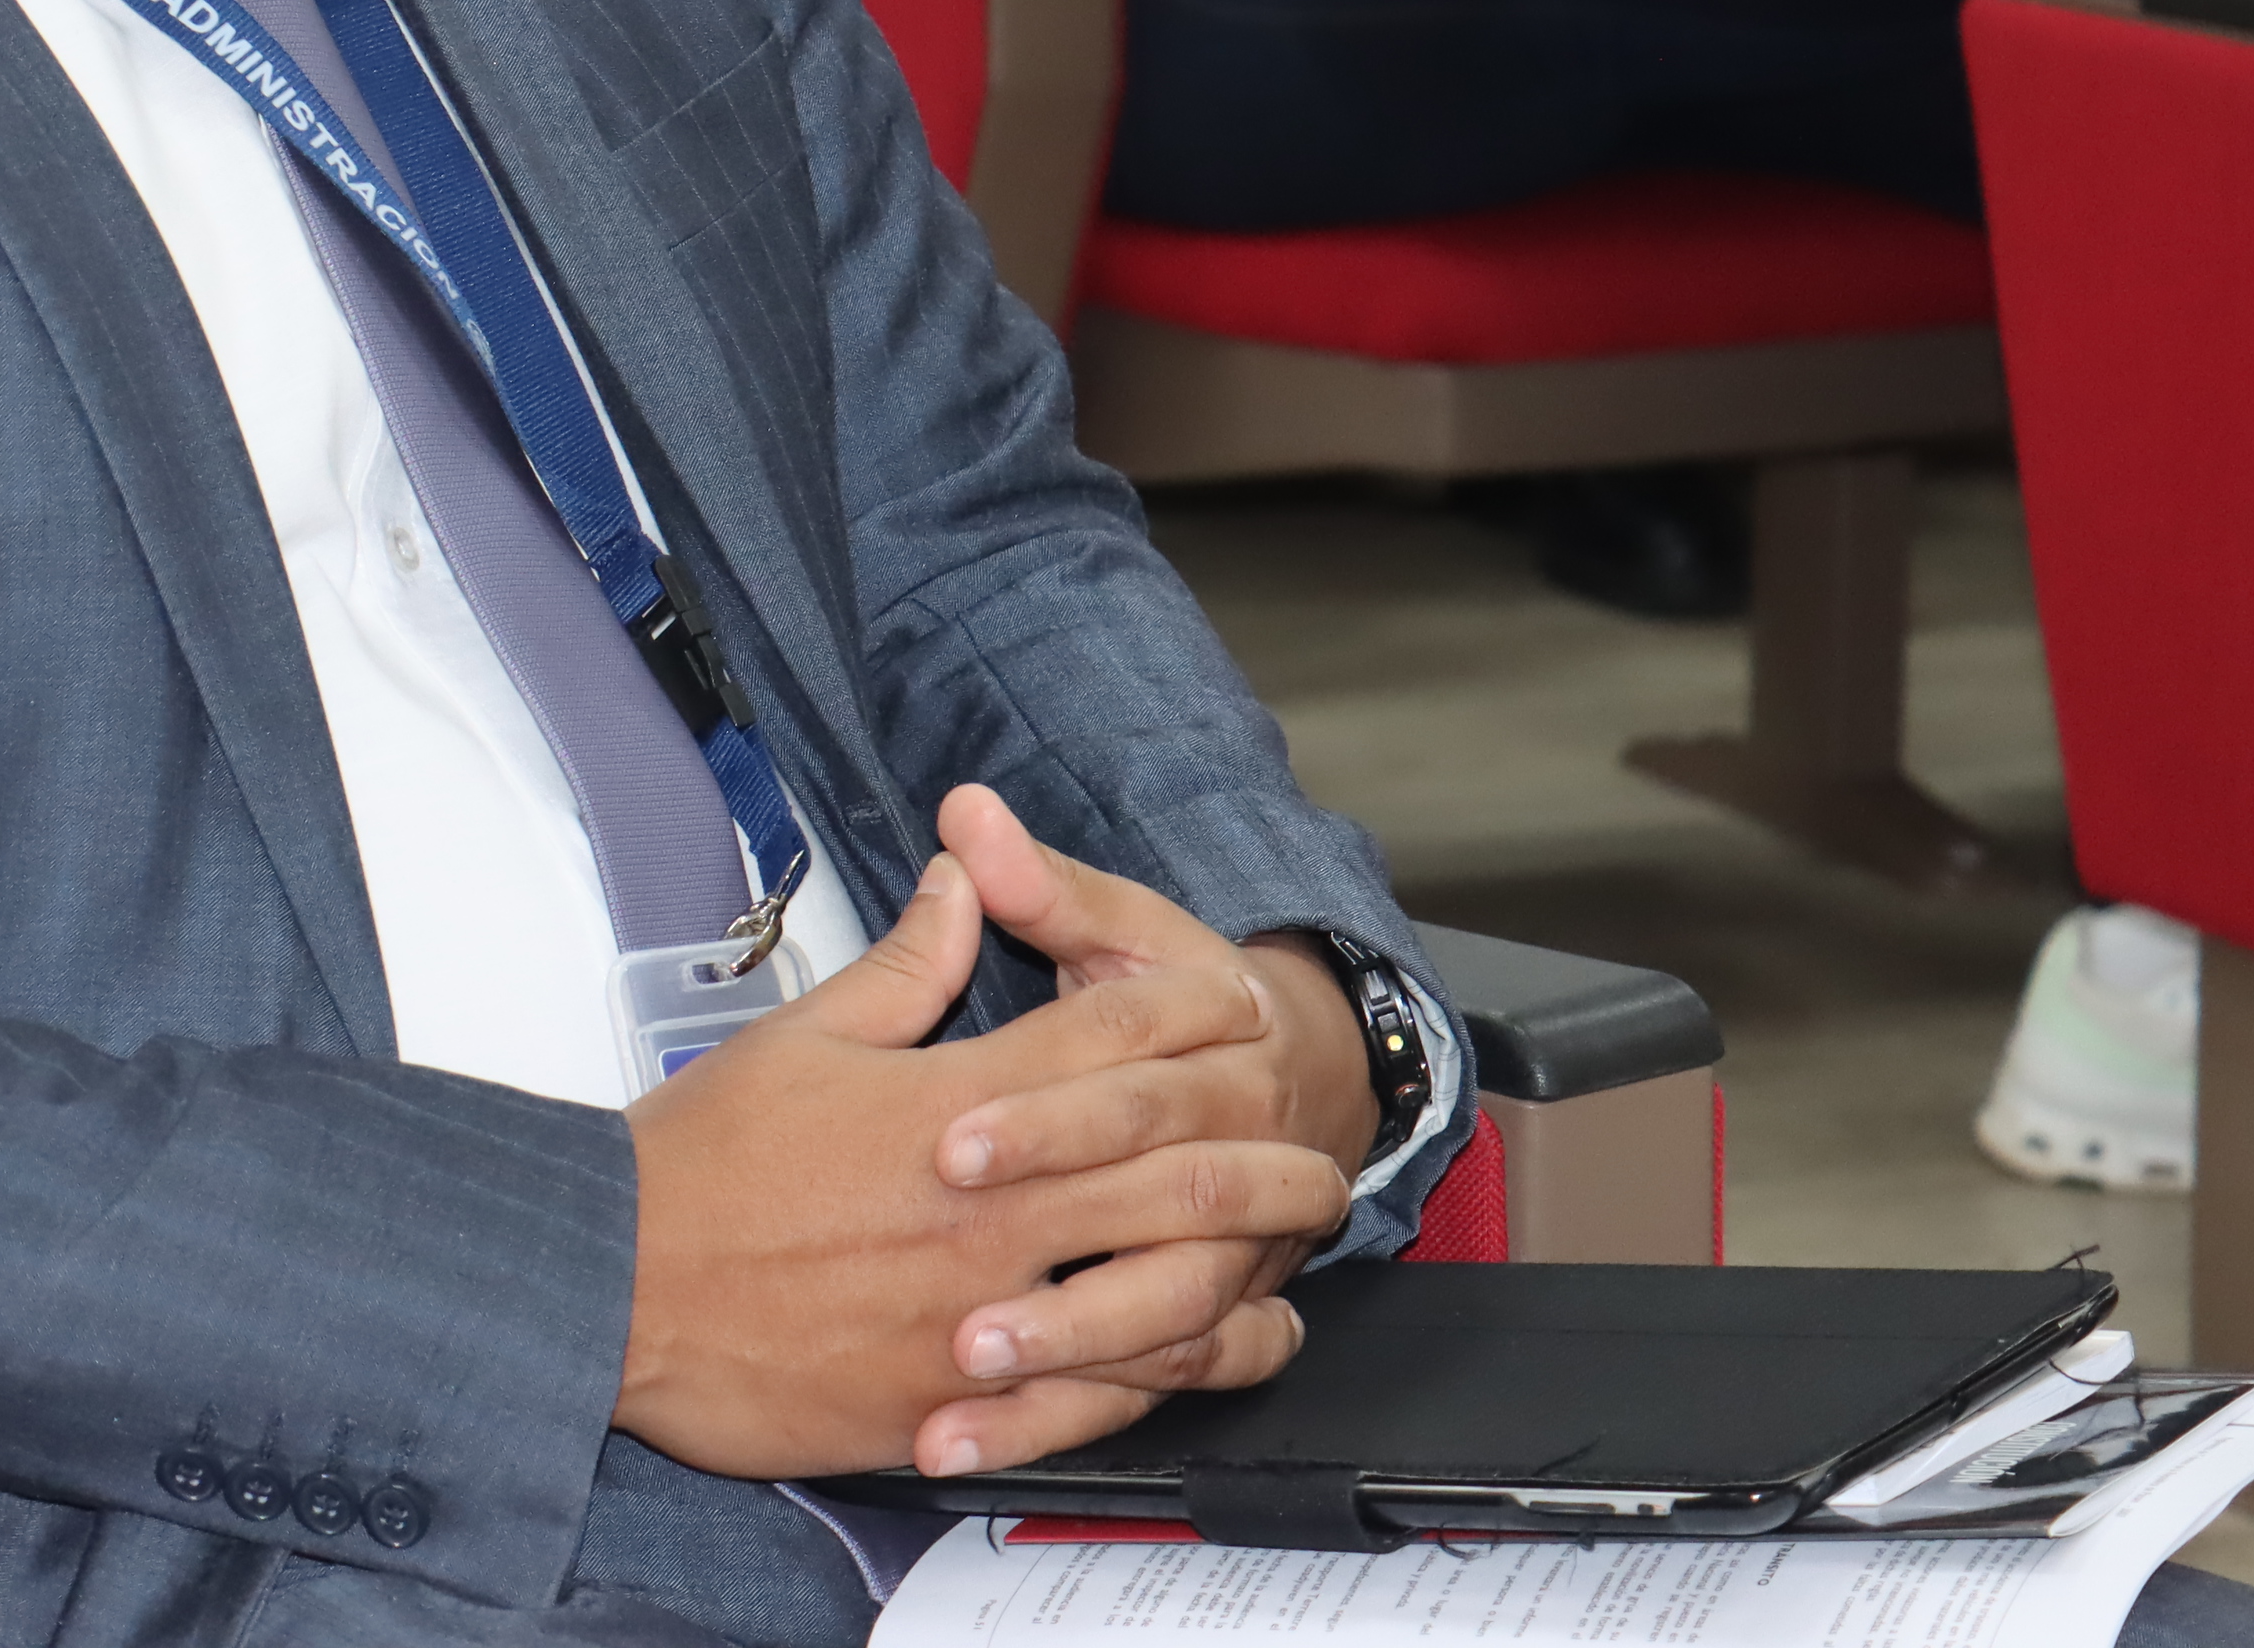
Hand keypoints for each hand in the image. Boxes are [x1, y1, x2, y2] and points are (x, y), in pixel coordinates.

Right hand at [615, 836, 1353, 1479]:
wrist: (621, 1287)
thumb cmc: (702, 1162)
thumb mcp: (804, 1035)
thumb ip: (906, 963)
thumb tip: (966, 875)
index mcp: (954, 1099)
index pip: (1110, 1038)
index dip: (1190, 1010)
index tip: (1242, 1000)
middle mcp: (987, 1201)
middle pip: (1171, 1161)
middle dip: (1260, 1146)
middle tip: (1321, 1141)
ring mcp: (982, 1304)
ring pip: (1160, 1280)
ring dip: (1249, 1256)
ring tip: (1300, 1241)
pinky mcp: (960, 1393)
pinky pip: (1105, 1386)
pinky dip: (1185, 1367)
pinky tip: (1227, 1350)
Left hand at [905, 789, 1384, 1468]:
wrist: (1306, 1074)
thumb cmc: (1180, 1000)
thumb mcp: (1120, 930)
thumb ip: (1044, 885)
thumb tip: (969, 813)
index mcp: (1211, 1037)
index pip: (1126, 1074)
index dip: (1043, 1111)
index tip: (946, 1142)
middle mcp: (1237, 1142)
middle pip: (1160, 1198)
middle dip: (1058, 1239)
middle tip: (951, 1284)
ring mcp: (1233, 1240)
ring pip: (1173, 1305)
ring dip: (1074, 1346)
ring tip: (965, 1368)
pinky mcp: (1213, 1312)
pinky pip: (1161, 1378)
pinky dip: (1076, 1416)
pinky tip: (981, 1440)